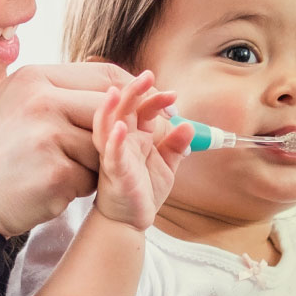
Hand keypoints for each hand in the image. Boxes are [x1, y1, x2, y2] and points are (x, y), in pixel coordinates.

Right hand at [0, 63, 140, 236]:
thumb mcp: (17, 105)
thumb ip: (62, 94)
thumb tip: (122, 89)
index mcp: (34, 77)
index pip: (107, 76)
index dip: (131, 96)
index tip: (137, 114)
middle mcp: (41, 100)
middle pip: (113, 110)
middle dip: (119, 133)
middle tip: (107, 151)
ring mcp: (48, 136)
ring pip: (106, 148)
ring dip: (93, 165)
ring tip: (58, 170)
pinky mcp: (55, 174)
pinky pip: (91, 180)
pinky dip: (78, 188)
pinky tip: (48, 188)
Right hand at [92, 71, 193, 230]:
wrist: (131, 220)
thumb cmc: (144, 190)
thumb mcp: (167, 165)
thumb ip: (176, 145)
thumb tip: (188, 124)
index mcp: (135, 136)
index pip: (142, 109)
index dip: (155, 98)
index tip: (173, 94)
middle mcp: (122, 141)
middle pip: (123, 109)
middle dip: (133, 91)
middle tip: (147, 75)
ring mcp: (115, 155)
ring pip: (107, 126)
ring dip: (111, 108)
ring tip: (116, 92)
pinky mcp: (114, 172)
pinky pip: (111, 155)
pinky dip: (114, 141)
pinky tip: (120, 129)